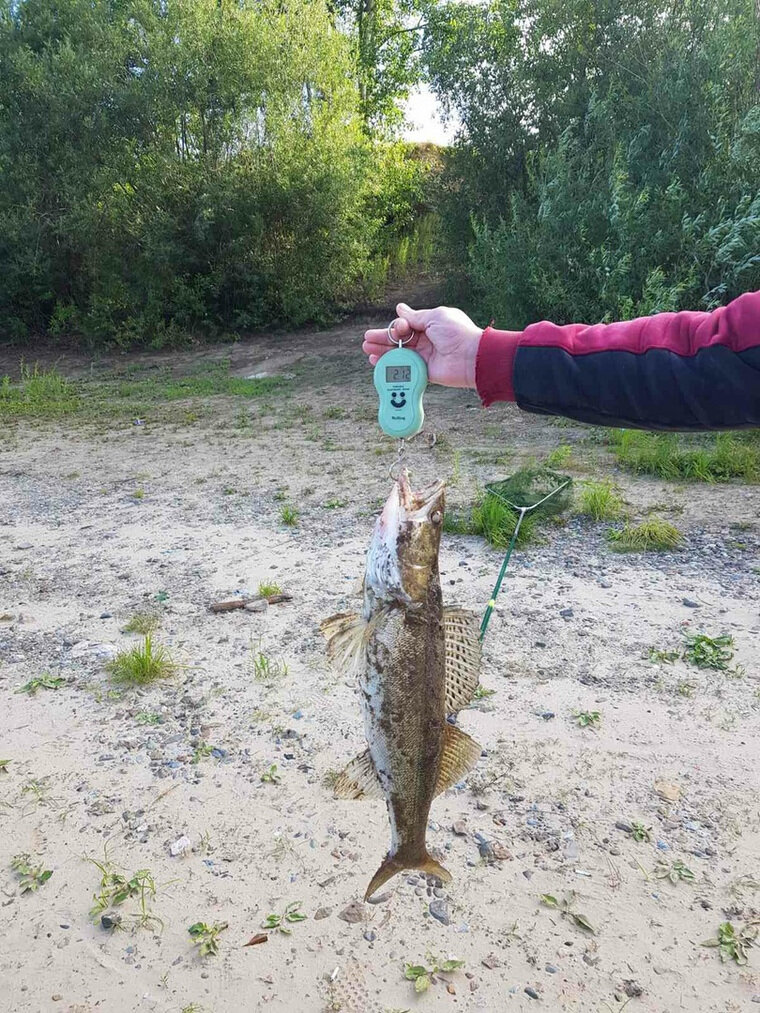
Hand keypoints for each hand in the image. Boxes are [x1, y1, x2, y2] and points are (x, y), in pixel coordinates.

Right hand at [363, 303, 482, 388]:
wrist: (471, 357)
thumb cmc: (457, 333)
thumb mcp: (434, 317)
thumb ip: (415, 316)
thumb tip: (399, 309)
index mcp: (428, 325)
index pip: (405, 326)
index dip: (397, 327)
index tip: (397, 329)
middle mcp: (425, 341)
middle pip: (398, 340)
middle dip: (382, 340)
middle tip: (366, 341)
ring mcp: (424, 357)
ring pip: (399, 355)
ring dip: (382, 353)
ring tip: (368, 351)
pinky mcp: (424, 372)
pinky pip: (405, 370)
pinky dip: (393, 368)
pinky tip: (380, 365)